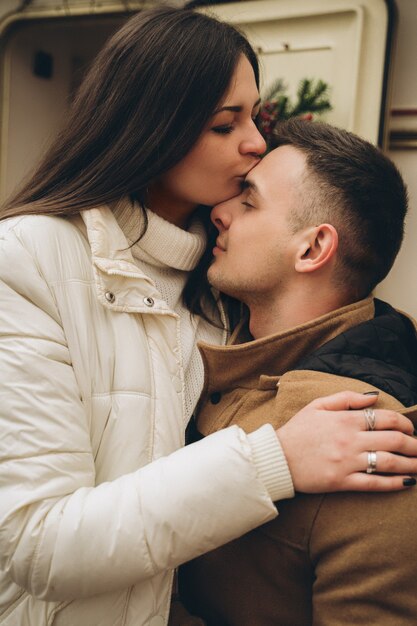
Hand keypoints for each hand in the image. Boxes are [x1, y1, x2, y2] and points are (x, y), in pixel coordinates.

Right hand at [276, 391, 416, 492]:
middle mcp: (350, 440)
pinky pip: (375, 484)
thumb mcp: (317, 405)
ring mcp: (347, 462)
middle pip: (394, 440)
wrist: (276, 458)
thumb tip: (375, 397)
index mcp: (345, 419)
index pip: (386, 418)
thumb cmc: (297, 430)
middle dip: (415, 445)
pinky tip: (408, 483)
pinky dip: (395, 484)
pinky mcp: (342, 482)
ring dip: (412, 464)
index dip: (405, 424)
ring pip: (389, 463)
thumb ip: (347, 397)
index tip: (412, 429)